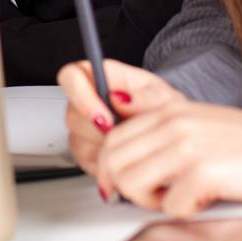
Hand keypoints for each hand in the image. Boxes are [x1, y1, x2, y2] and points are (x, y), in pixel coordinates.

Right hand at [57, 59, 185, 175]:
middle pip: (72, 113)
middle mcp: (85, 101)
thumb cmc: (163, 110)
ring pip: (78, 140)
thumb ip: (144, 96)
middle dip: (98, 129)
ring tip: (130, 144)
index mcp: (101, 77)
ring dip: (105, 146)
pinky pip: (86, 161)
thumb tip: (120, 99)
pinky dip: (106, 163)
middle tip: (123, 136)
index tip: (104, 115)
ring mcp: (82, 128)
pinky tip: (124, 155)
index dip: (80, 95)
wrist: (170, 138)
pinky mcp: (85, 153)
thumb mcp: (164, 98)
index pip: (71, 77)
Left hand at [96, 102, 241, 216]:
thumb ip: (155, 125)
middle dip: (125, 189)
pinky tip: (202, 201)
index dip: (108, 170)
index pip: (112, 141)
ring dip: (150, 202)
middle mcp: (171, 126)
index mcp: (165, 113)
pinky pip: (170, 206)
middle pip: (114, 163)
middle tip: (152, 197)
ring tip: (176, 198)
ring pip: (132, 184)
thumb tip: (117, 128)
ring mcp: (185, 147)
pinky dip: (183, 212)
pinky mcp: (202, 172)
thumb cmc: (240, 142)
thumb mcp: (191, 121)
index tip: (116, 188)